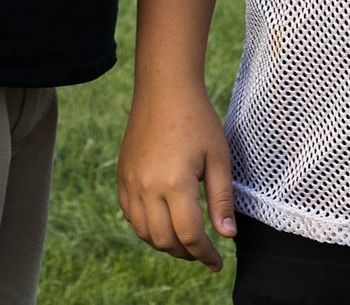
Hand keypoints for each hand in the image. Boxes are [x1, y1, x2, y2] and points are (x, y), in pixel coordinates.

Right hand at [117, 84, 236, 272]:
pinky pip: (130, 214)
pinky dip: (145, 227)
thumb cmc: (197, 118)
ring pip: (143, 232)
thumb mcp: (218, 157)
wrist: (164, 88)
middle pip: (164, 240)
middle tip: (203, 251)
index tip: (218, 262)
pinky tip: (163, 222)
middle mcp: (147, 186)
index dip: (205, 254)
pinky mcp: (123, 175)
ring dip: (165, 243)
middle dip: (186, 253)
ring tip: (185, 240)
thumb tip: (227, 236)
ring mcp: (130, 181)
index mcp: (174, 183)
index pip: (189, 235)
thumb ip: (221, 200)